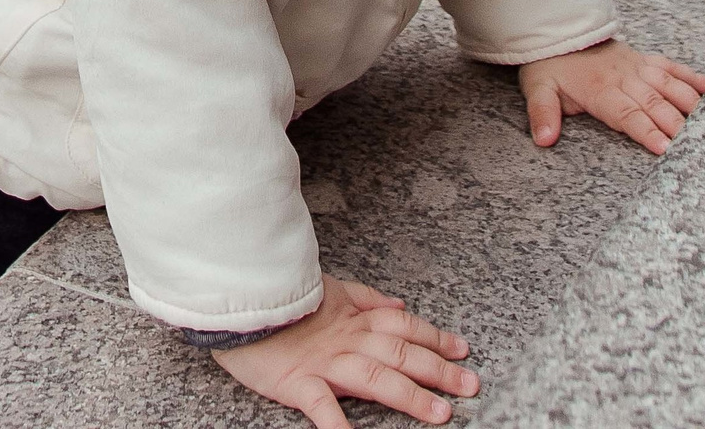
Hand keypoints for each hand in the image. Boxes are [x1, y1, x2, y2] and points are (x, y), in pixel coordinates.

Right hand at [212, 275, 479, 427]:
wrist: (234, 295)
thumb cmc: (278, 298)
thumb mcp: (328, 289)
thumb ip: (365, 298)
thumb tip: (399, 305)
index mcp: (353, 318)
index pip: (404, 326)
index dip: (435, 337)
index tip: (462, 349)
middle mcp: (346, 340)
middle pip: (401, 354)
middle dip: (439, 370)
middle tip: (469, 385)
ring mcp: (324, 363)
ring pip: (376, 378)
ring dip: (410, 396)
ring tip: (439, 414)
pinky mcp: (297, 383)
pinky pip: (322, 407)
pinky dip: (339, 426)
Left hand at [518, 39, 704, 154]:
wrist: (559, 32)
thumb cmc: (551, 67)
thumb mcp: (538, 90)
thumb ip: (543, 114)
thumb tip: (543, 139)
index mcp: (600, 90)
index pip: (627, 114)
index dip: (646, 131)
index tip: (664, 148)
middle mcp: (624, 78)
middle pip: (655, 104)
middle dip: (677, 125)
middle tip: (699, 145)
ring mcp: (639, 67)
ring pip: (670, 86)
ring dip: (691, 103)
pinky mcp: (647, 60)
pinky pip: (673, 68)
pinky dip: (693, 78)